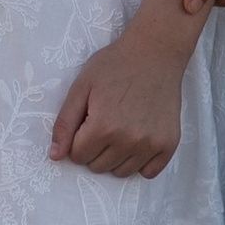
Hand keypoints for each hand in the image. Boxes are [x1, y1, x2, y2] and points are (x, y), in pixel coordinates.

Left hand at [50, 27, 192, 177]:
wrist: (155, 52)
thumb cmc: (114, 65)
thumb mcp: (81, 87)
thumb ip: (65, 123)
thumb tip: (55, 156)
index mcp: (103, 127)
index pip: (77, 156)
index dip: (78, 138)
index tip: (88, 120)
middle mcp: (128, 141)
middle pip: (98, 166)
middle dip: (95, 148)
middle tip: (105, 121)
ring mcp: (151, 144)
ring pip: (121, 172)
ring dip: (115, 156)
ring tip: (121, 128)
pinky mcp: (168, 144)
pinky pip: (148, 172)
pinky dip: (140, 162)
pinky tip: (138, 139)